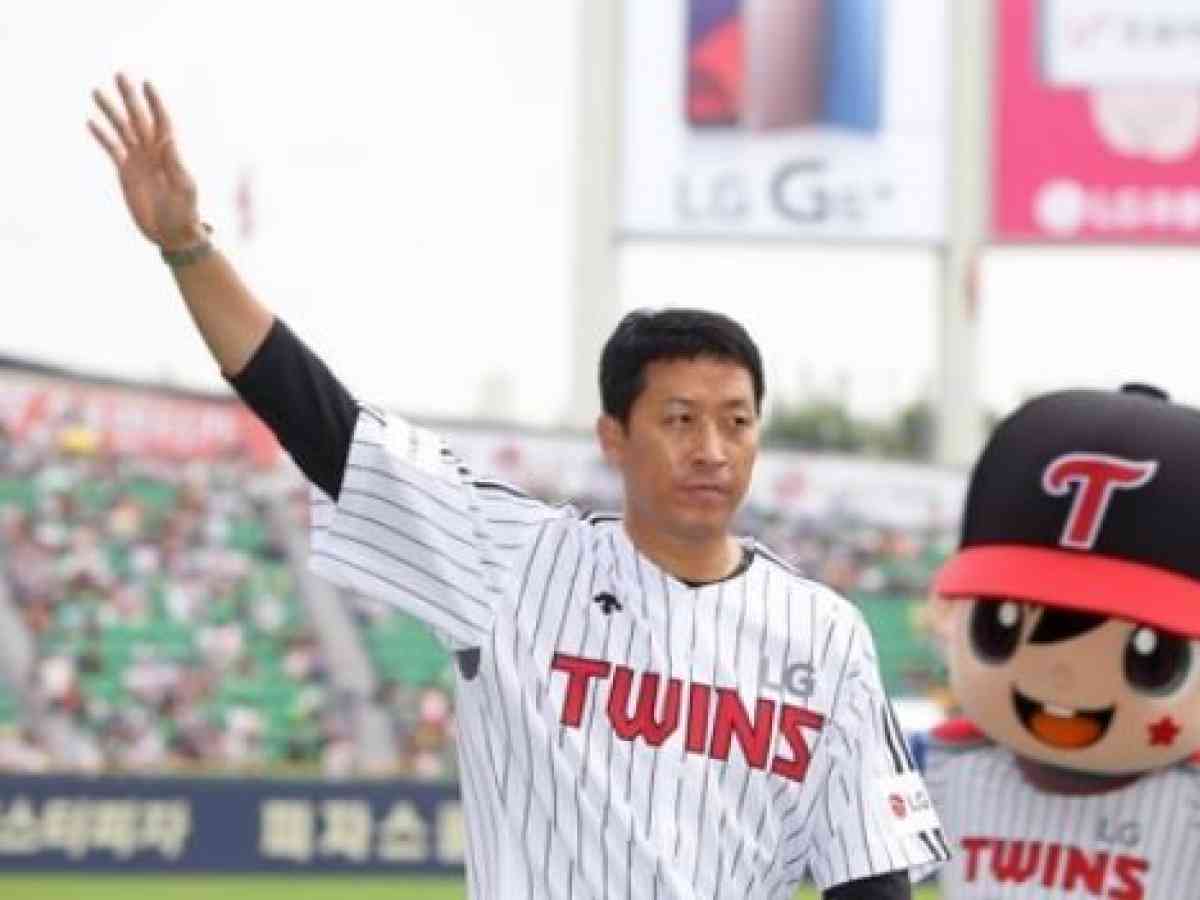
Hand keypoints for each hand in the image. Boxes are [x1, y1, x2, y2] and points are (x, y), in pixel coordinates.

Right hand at [88, 73, 204, 250]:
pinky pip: (112, 149)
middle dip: (130, 97)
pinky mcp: (126, 172)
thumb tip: (168, 139)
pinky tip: (91, 122)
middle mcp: (153, 152)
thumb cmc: (185, 212)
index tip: (147, 83)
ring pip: (122, 129)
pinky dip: (102, 136)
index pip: (163, 121)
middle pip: (139, 118)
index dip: (155, 103)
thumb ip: (177, 164)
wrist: (172, 233)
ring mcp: (138, 160)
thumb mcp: (185, 188)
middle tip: (119, 74)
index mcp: (170, 153)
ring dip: (110, 111)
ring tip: (97, 91)